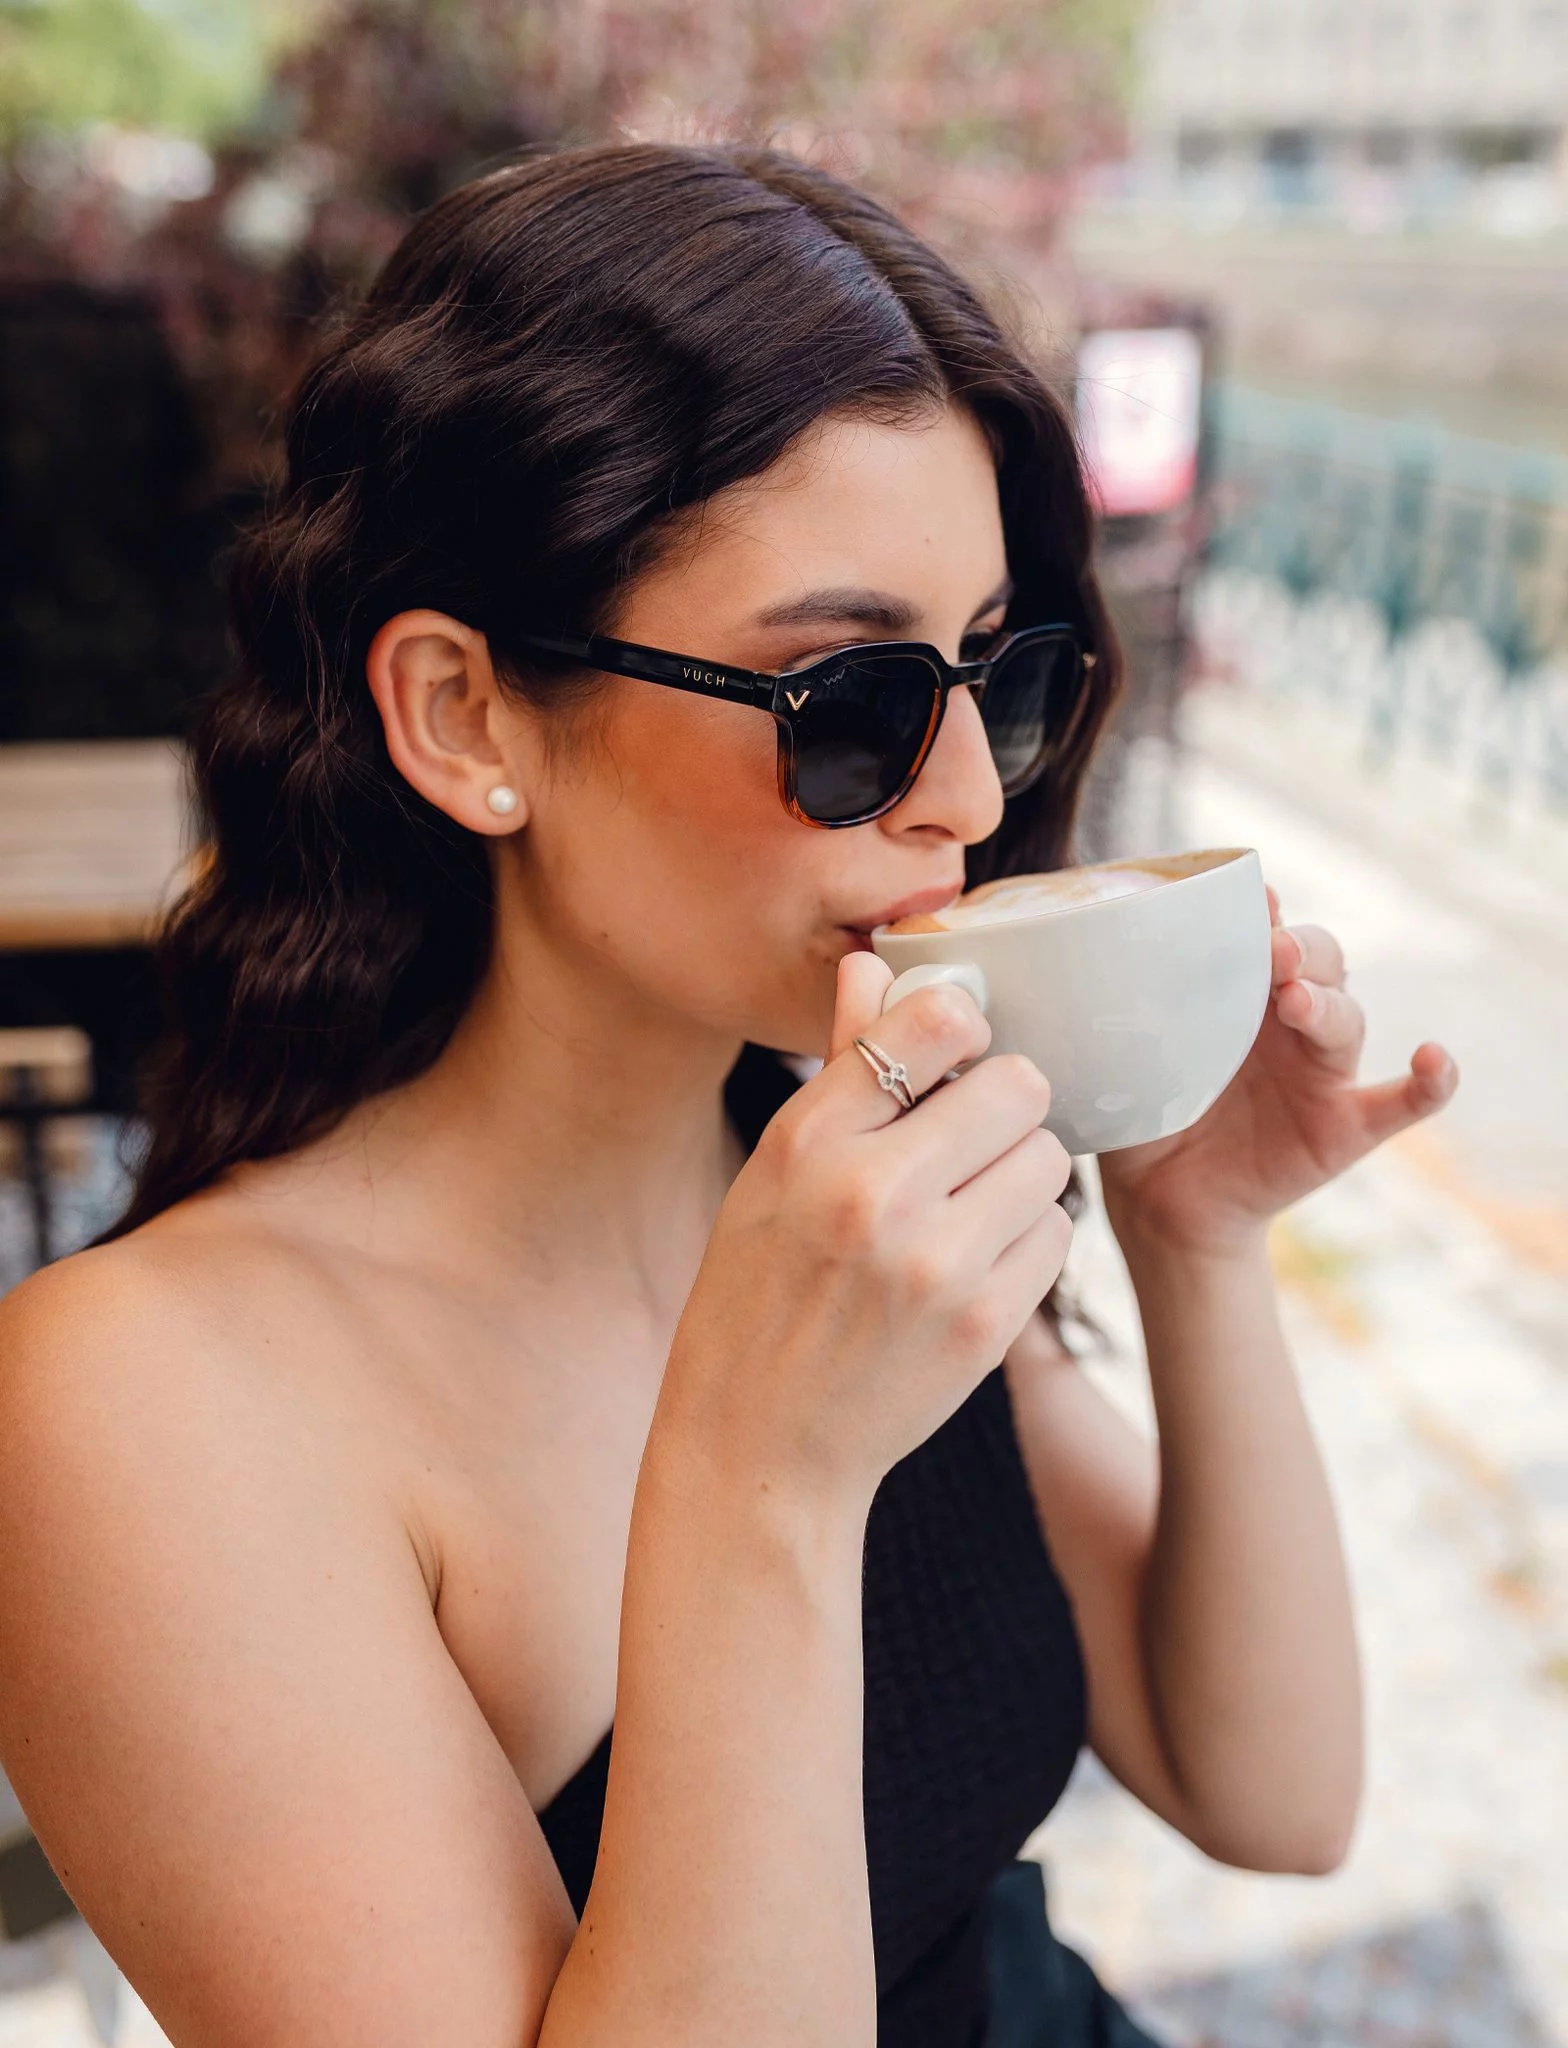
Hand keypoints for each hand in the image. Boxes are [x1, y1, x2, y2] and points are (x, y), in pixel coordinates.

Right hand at [658, 953, 1073, 1507]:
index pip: (936, 1020)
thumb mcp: (772, 1173)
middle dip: (1002, 1103)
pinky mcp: (987, 1324)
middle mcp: (874, 1193)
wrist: (760, 1444)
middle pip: (1018, 1085)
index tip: (952, 1051)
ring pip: (1049, 1157)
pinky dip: (1030, 1238)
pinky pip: (1058, 1234)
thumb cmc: (758, 1292)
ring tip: (970, 1203)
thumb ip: (837, 1070)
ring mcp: (937, 1263)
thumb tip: (875, 965)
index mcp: (809, 1141)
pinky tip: (978, 1259)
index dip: (960, 1025)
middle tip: (969, 1136)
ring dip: (1022, 1171)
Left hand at [1098, 884, 1458, 1259]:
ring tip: (1299, 1001)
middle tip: (1270, 951)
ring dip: (1330, 1004)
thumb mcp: (1124, 1060)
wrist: (1161, 1202)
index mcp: (1237, 993)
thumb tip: (1062, 975)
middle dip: (1300, 950)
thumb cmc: (1144, 1116)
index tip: (1251, 897)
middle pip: (1318, 961)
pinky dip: (1430, 1081)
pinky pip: (1404, 1102)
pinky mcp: (1345, 1126)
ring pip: (1347, 1019)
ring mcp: (1321, 1072)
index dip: (1263, 912)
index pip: (1265, 933)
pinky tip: (1433, 1059)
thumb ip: (1114, 1017)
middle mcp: (1287, 1021)